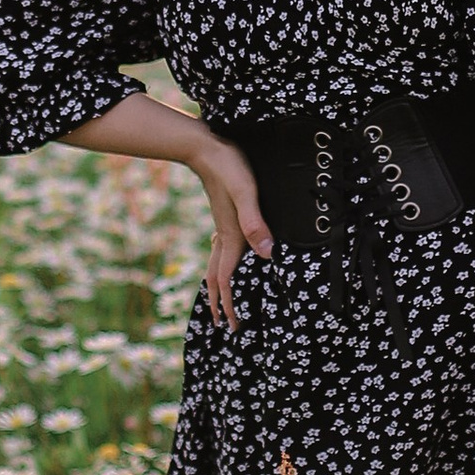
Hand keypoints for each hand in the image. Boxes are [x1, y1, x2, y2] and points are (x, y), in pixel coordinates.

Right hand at [193, 138, 270, 327]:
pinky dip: (223, 265)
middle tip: (224, 326)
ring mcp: (222, 225)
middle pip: (217, 277)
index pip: (227, 278)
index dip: (229, 304)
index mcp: (231, 236)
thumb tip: (267, 255)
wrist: (206, 148)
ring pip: (217, 264)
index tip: (232, 326)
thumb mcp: (246, 193)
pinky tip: (231, 258)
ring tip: (223, 301)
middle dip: (220, 303)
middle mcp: (224, 235)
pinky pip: (221, 250)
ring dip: (219, 286)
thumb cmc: (229, 167)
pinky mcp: (224, 216)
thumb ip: (255, 223)